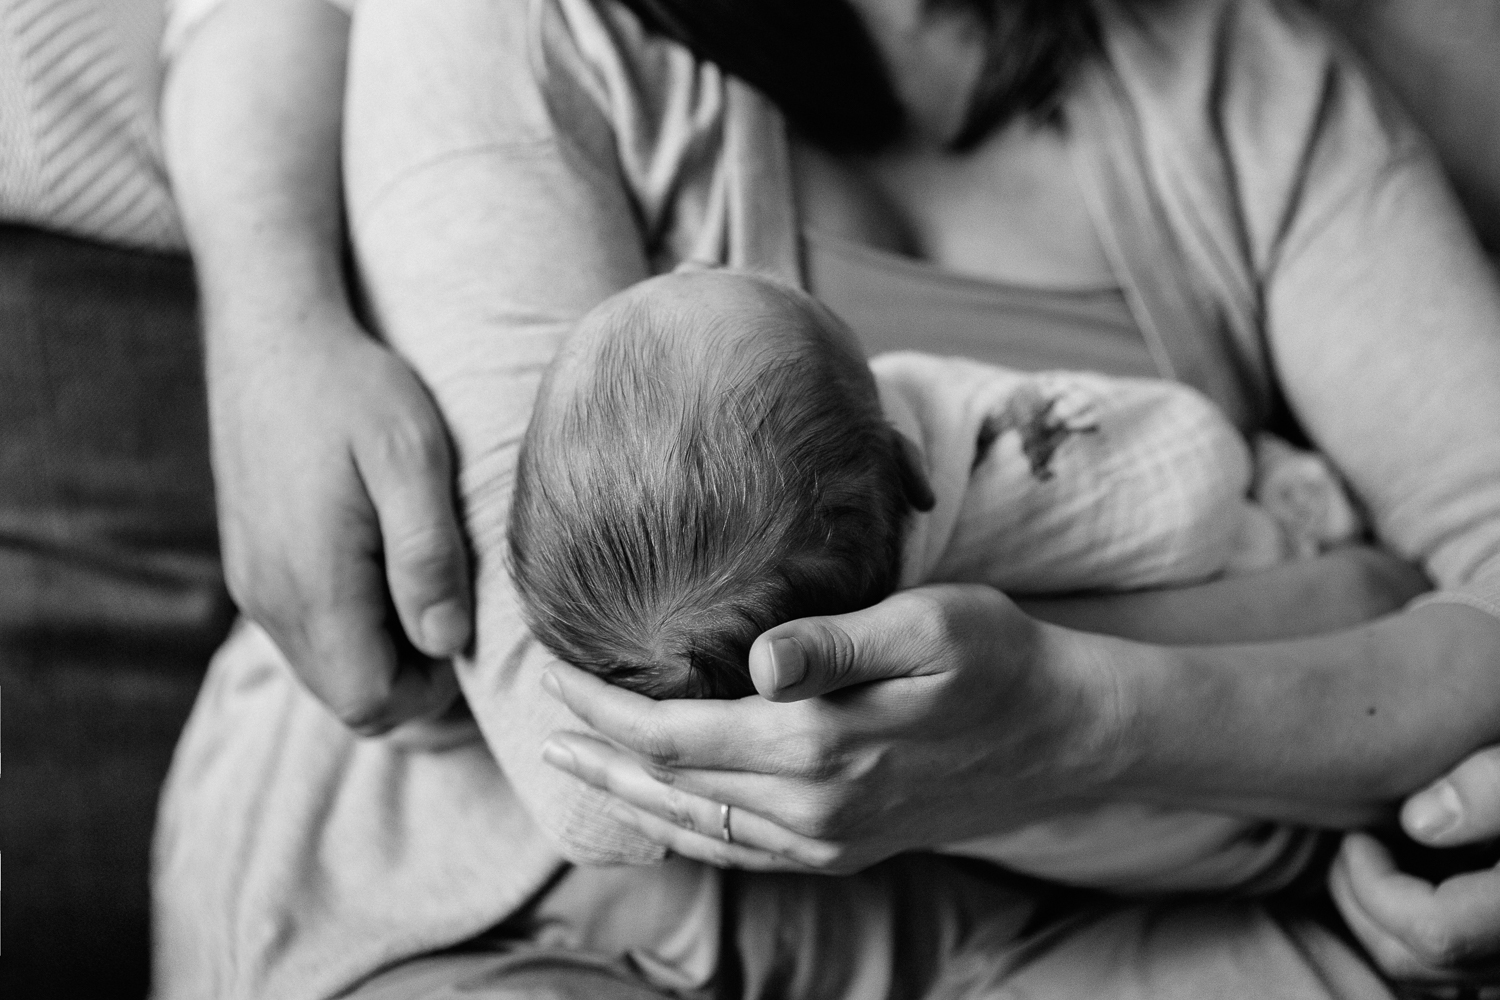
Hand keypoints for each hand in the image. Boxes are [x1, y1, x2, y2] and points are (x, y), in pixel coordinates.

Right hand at [209, 305, 469, 733]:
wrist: (272, 333)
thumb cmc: (352, 388)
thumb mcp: (411, 459)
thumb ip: (427, 557)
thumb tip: (446, 642)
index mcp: (311, 585)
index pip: (371, 702)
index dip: (430, 687)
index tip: (459, 622)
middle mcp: (269, 600)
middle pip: (348, 696)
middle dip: (408, 671)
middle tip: (445, 594)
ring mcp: (253, 585)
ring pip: (325, 666)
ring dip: (379, 644)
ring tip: (413, 567)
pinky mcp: (250, 565)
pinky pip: (304, 630)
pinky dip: (349, 618)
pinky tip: (377, 552)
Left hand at [538, 584, 1120, 872]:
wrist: (1066, 735)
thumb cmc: (997, 657)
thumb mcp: (928, 624)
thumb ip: (837, 642)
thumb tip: (759, 661)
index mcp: (820, 746)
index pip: (676, 734)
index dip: (608, 707)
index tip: (560, 675)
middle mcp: (813, 808)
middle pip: (673, 786)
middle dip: (601, 752)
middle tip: (543, 728)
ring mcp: (829, 840)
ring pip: (698, 826)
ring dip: (629, 797)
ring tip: (579, 769)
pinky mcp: (845, 849)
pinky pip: (741, 850)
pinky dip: (685, 831)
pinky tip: (664, 814)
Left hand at [1331, 746, 1499, 988]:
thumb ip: (1494, 786)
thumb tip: (1417, 822)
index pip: (1433, 931)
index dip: (1375, 886)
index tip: (1359, 831)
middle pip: (1417, 962)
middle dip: (1364, 903)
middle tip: (1355, 842)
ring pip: (1430, 975)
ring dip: (1384, 920)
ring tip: (1379, 853)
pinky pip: (1457, 970)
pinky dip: (1419, 930)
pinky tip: (1418, 872)